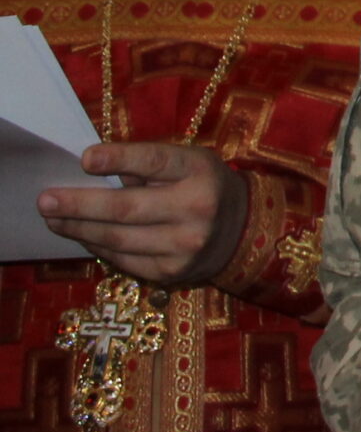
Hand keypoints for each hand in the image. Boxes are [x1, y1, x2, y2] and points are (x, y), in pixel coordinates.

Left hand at [39, 142, 247, 286]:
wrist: (243, 230)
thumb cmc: (203, 186)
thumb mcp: (187, 163)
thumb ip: (147, 165)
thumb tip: (92, 173)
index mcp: (199, 172)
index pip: (156, 162)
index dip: (119, 159)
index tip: (84, 159)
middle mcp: (196, 209)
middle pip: (126, 208)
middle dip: (80, 205)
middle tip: (46, 201)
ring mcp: (185, 245)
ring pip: (118, 239)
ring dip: (79, 229)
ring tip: (54, 220)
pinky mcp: (172, 272)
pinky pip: (124, 259)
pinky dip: (98, 246)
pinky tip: (83, 235)